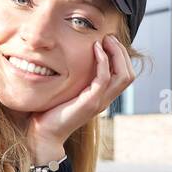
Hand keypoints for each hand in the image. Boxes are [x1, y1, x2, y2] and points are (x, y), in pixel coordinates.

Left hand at [24, 34, 135, 159]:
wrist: (43, 133)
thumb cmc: (51, 111)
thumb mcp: (68, 90)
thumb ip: (76, 77)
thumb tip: (72, 56)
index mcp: (102, 96)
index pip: (124, 74)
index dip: (121, 56)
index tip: (108, 40)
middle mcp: (105, 99)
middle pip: (128, 74)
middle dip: (122, 52)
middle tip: (109, 37)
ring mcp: (100, 102)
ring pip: (123, 76)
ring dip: (117, 54)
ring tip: (105, 40)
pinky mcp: (91, 103)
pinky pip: (104, 78)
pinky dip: (103, 61)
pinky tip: (95, 49)